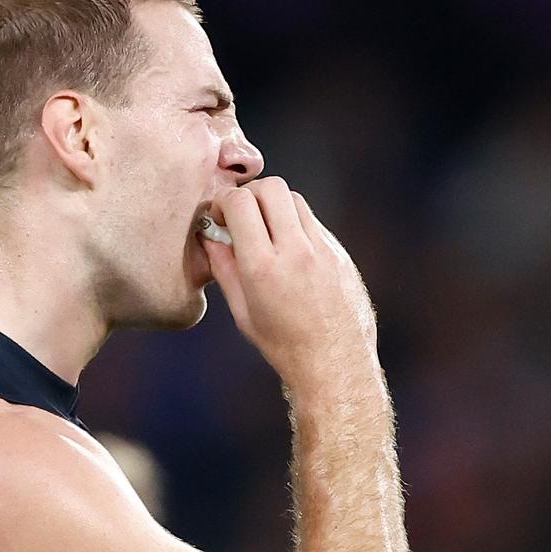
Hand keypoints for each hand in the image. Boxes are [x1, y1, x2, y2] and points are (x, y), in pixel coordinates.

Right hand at [200, 177, 380, 395]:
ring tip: (266, 232)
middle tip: (241, 215)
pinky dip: (295, 225)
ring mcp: (323, 249)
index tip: (218, 215)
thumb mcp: (243, 312)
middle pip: (271, 188)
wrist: (336, 363)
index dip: (223, 202)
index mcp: (263, 267)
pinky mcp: (340, 252)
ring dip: (274, 206)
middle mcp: (296, 251)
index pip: (240, 203)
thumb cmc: (284, 345)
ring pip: (295, 199)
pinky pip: (313, 221)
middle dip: (249, 194)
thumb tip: (210, 238)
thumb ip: (224, 268)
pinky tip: (289, 251)